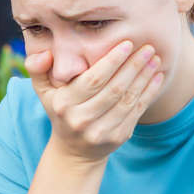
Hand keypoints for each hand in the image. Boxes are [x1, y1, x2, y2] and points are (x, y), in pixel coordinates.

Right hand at [25, 41, 164, 163]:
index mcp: (64, 105)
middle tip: (148, 47)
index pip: (93, 80)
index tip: (127, 43)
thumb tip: (45, 53)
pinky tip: (157, 76)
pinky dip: (149, 93)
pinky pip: (136, 112)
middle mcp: (81, 120)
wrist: (74, 151)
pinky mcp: (118, 138)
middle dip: (133, 66)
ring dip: (144, 77)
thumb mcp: (43, 91)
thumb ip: (37, 69)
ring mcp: (101, 131)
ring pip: (127, 100)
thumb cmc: (60, 110)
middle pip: (113, 89)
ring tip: (155, 59)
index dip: (112, 61)